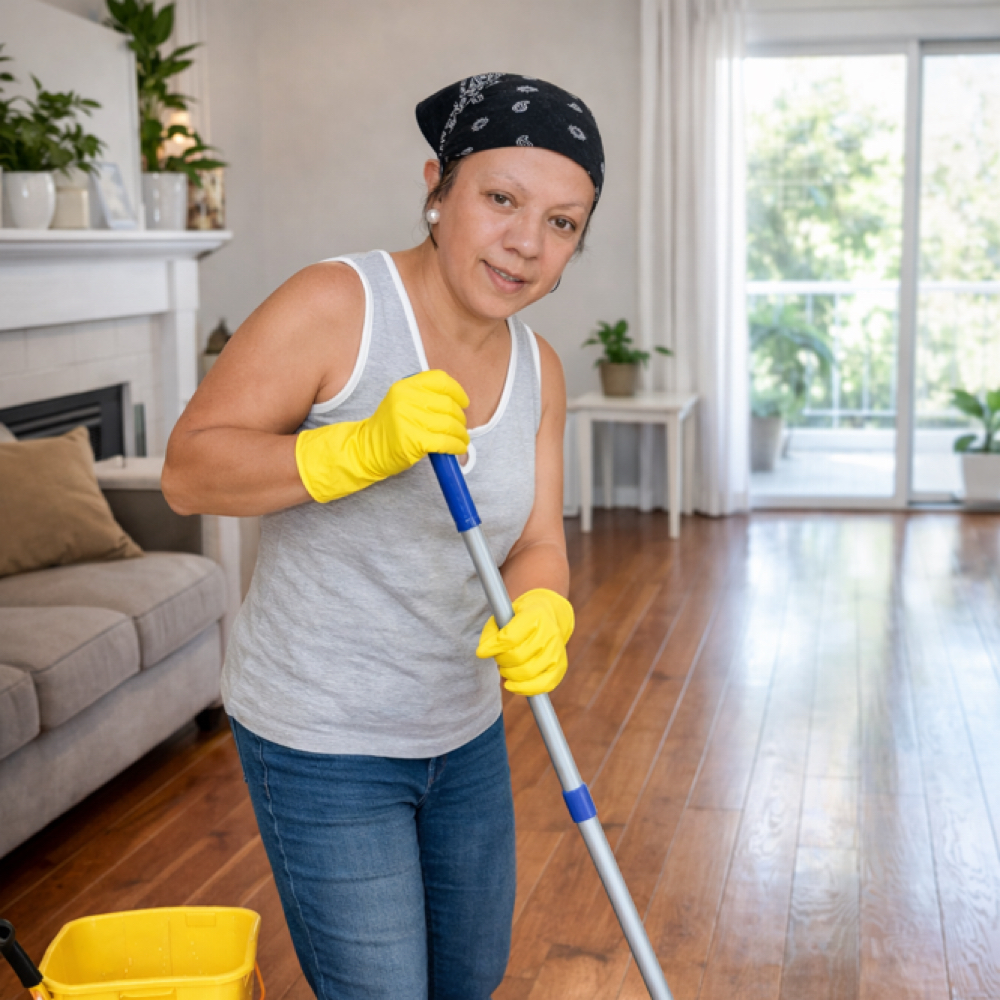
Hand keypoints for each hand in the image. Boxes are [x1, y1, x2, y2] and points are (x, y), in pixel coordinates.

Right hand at [296, 370, 468, 502]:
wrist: (365, 450)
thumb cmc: (389, 429)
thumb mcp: (402, 403)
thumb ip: (424, 398)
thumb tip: (457, 405)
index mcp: (404, 387)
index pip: (440, 380)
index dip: (457, 391)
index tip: (463, 402)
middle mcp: (405, 399)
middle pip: (448, 404)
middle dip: (460, 418)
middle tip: (461, 427)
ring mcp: (408, 420)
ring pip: (449, 424)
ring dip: (460, 434)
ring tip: (462, 440)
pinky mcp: (413, 440)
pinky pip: (445, 442)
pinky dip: (455, 446)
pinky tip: (457, 448)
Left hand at [477, 588, 574, 695]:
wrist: (550, 614)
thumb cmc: (521, 616)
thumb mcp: (503, 614)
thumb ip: (491, 633)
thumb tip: (483, 652)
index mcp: (534, 615)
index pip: (510, 638)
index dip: (493, 648)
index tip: (482, 652)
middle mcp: (549, 633)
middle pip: (518, 657)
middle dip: (501, 660)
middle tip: (498, 658)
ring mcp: (557, 651)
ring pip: (528, 672)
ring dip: (510, 674)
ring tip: (505, 667)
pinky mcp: (560, 666)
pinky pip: (544, 685)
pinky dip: (524, 688)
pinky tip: (512, 684)